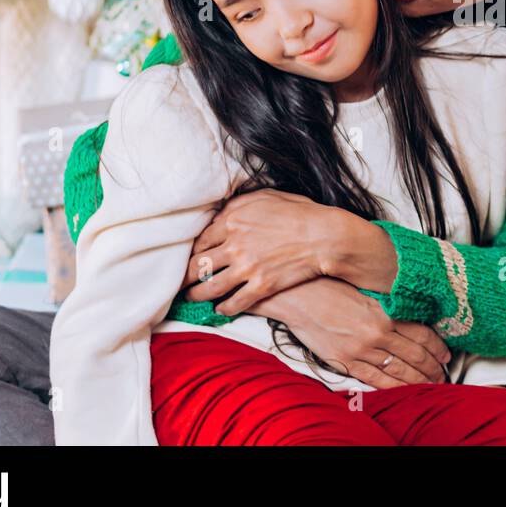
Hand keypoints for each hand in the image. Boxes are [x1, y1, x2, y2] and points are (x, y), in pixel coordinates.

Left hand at [182, 188, 350, 316]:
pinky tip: (221, 310)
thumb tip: (221, 213)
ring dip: (198, 296)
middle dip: (185, 277)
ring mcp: (247, 267)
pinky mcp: (261, 286)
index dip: (192, 252)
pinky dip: (224, 309)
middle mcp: (235, 245)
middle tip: (180, 283)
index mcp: (233, 221)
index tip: (189, 259)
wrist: (325, 236)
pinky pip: (234, 303)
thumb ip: (239, 205)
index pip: (201, 240)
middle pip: (198, 265)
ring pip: (210, 287)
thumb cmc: (300, 213)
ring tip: (194, 299)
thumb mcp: (267, 197)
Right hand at [245, 278, 452, 388]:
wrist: (301, 296)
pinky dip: (394, 387)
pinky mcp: (346, 362)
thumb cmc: (333, 288)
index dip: (439, 348)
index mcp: (387, 312)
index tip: (446, 354)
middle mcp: (378, 333)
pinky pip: (376, 380)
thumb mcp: (369, 292)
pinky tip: (404, 389)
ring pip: (400, 371)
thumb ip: (391, 307)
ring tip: (430, 384)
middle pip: (416, 356)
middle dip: (433, 368)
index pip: (423, 335)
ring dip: (418, 380)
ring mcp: (362, 350)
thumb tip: (415, 317)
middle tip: (443, 374)